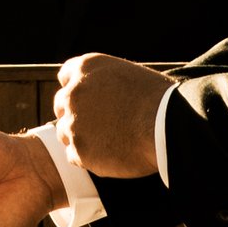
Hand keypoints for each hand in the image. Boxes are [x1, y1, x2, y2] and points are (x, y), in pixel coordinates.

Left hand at [55, 51, 165, 179]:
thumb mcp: (128, 75)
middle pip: (61, 106)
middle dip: (75, 114)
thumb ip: (105, 82)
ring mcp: (73, 123)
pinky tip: (109, 155)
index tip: (89, 100)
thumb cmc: (158, 99)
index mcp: (85, 68)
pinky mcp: (79, 151)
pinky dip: (88, 158)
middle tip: (96, 125)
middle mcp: (73, 93)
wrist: (166, 125)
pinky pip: (74, 156)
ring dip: (81, 137)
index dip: (78, 89)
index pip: (66, 77)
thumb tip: (102, 95)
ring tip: (108, 142)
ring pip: (66, 133)